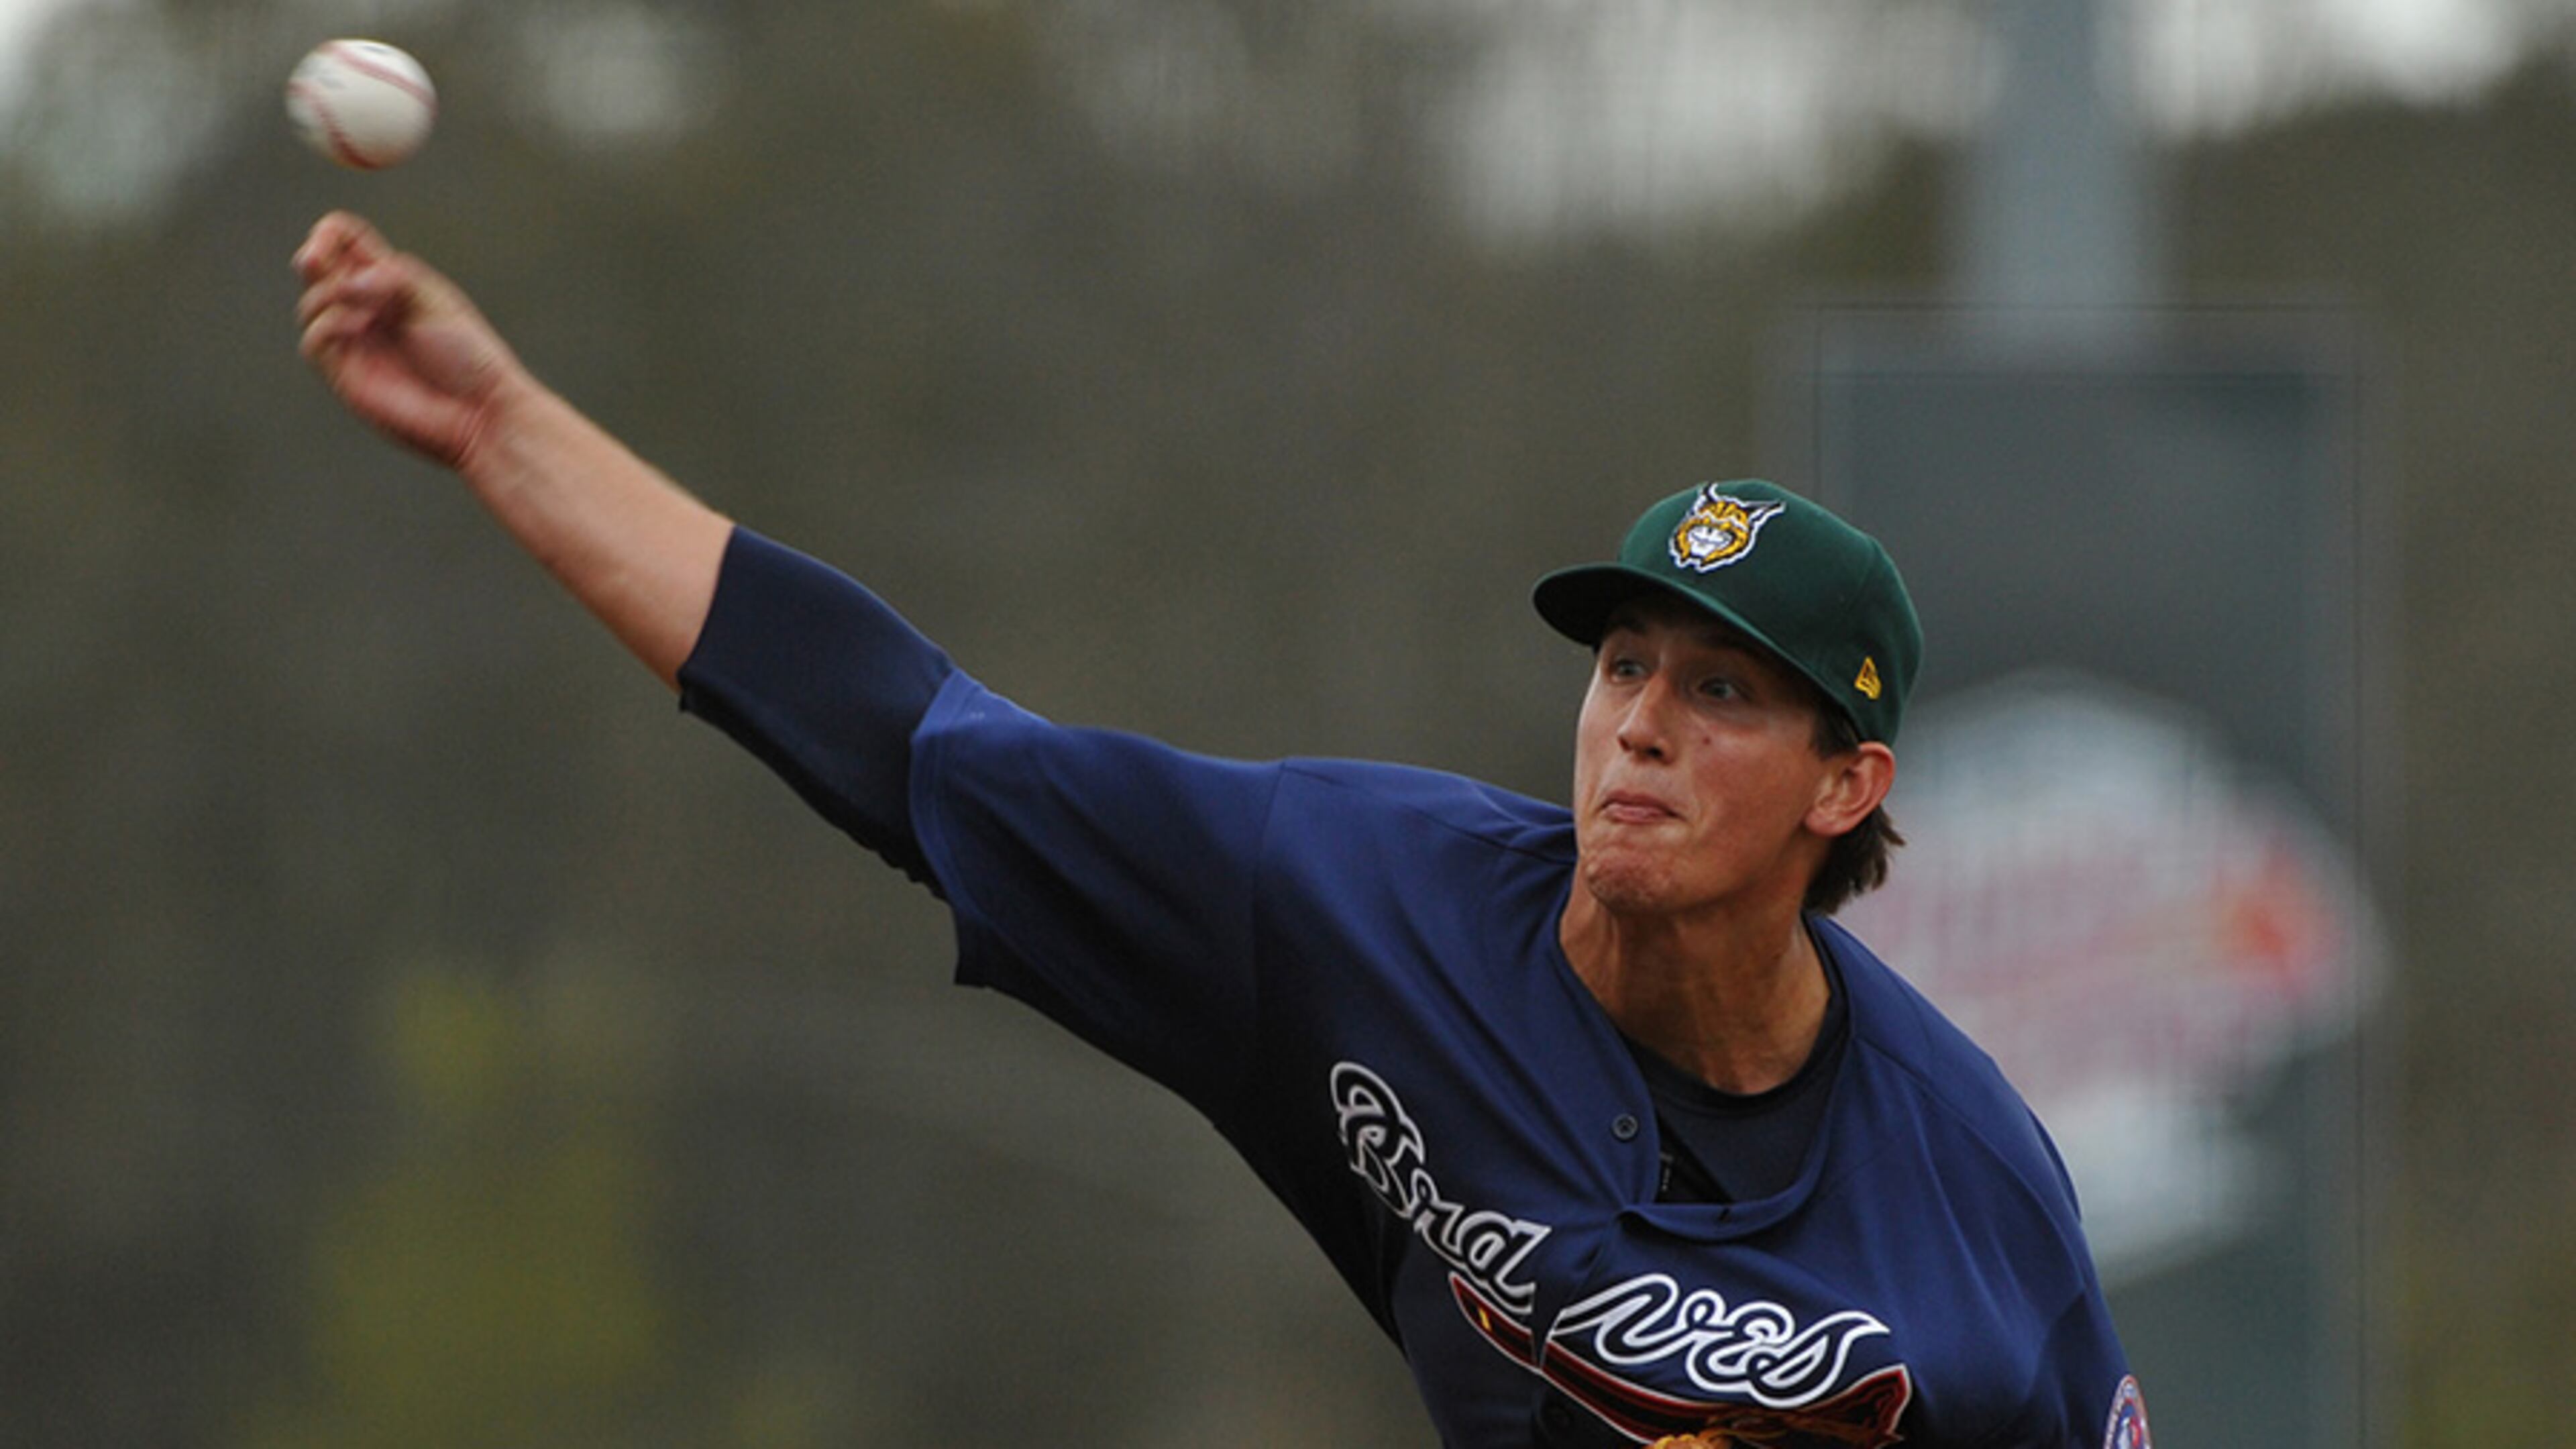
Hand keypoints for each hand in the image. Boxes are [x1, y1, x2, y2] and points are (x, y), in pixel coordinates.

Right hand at [293, 211, 522, 469]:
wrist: (478, 411)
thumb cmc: (467, 355)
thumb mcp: (433, 301)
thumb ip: (390, 278)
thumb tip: (346, 282)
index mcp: (391, 281)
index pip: (345, 241)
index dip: (329, 234)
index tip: (329, 239)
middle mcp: (367, 307)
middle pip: (319, 268)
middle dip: (313, 257)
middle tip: (315, 259)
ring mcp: (354, 340)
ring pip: (312, 303)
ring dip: (329, 295)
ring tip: (366, 311)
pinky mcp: (345, 373)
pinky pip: (315, 341)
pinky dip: (330, 324)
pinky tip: (359, 326)